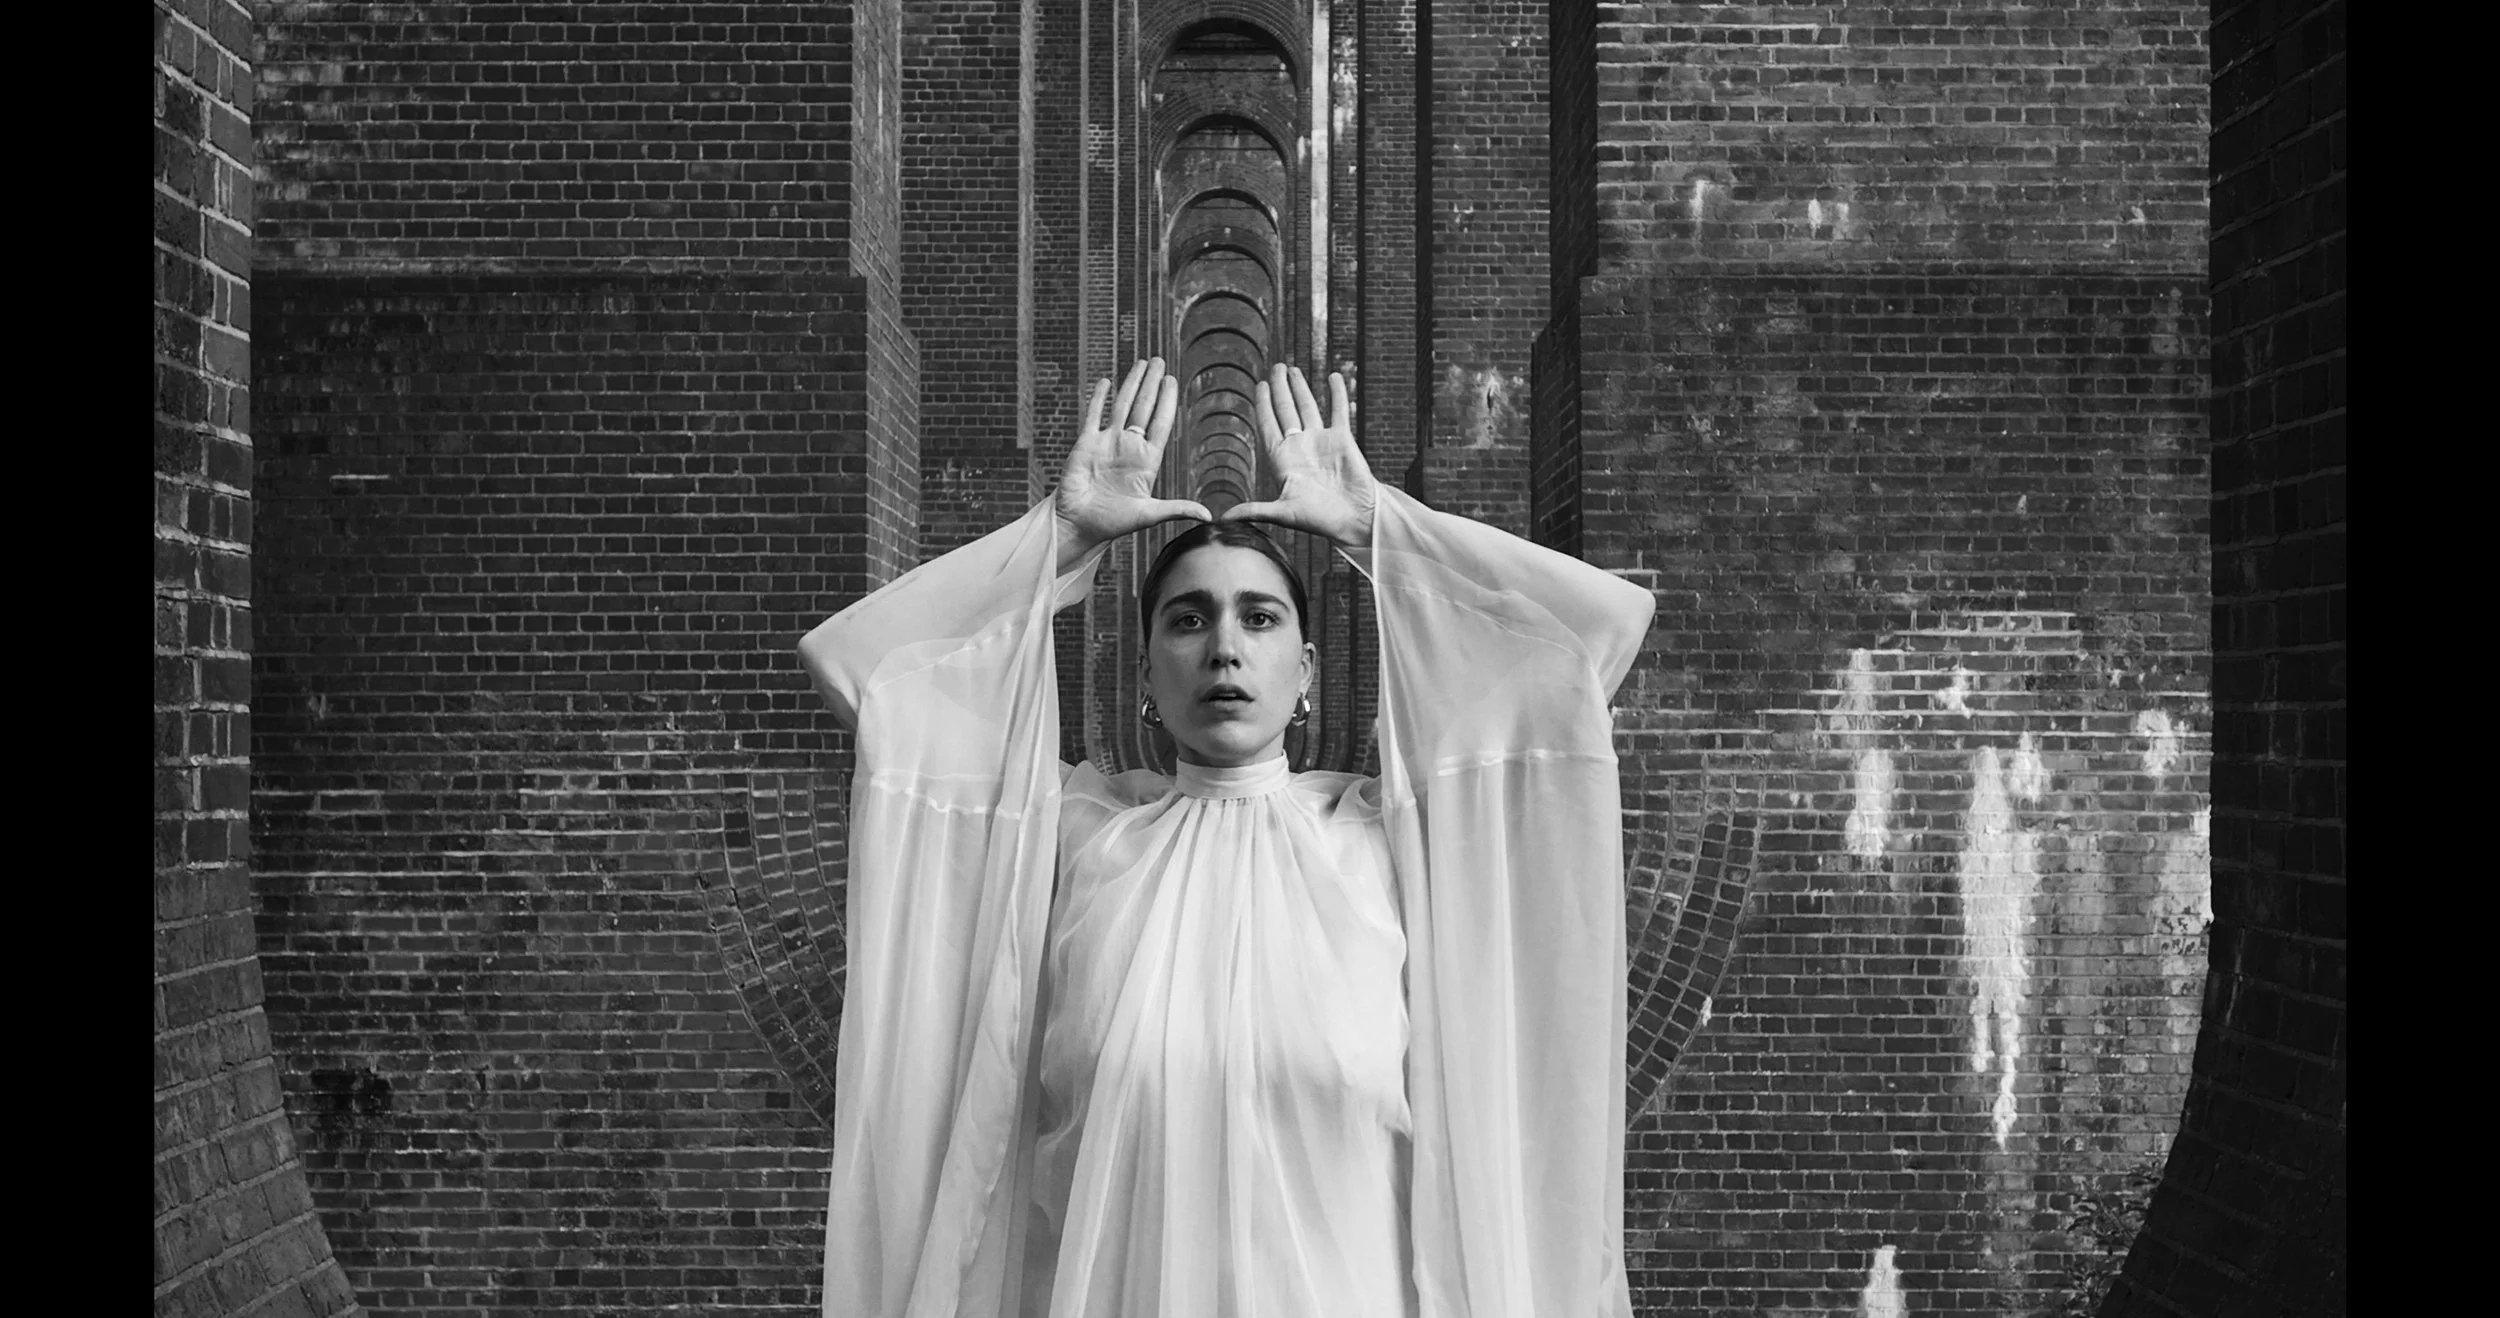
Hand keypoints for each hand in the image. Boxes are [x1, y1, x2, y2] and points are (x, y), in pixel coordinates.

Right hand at [1055, 358, 1211, 556]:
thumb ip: (1177, 509)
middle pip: (1143, 408)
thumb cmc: (1113, 524)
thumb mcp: (1148, 515)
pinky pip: (1094, 415)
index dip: (1167, 401)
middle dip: (1152, 384)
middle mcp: (1129, 447)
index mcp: (1147, 460)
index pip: (1161, 423)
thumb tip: (1209, 517)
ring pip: (1121, 406)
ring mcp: (1107, 443)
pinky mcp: (1085, 444)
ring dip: (1131, 384)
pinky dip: (1099, 398)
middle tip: (1160, 361)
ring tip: (1141, 363)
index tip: (1172, 380)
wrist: (1078, 525)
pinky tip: (1106, 381)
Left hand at [1227, 365, 1376, 550]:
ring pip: (1308, 407)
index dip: (1263, 405)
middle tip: (1276, 367)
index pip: (1268, 425)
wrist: (1356, 519)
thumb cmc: (1319, 520)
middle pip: (1286, 411)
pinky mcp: (1343, 439)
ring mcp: (1321, 441)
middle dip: (1280, 389)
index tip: (1260, 386)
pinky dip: (1337, 393)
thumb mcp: (1283, 513)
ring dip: (1301, 387)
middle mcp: (1300, 447)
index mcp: (1283, 460)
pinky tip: (1334, 377)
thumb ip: (1254, 510)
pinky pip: (1338, 411)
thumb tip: (1222, 519)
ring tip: (1293, 369)